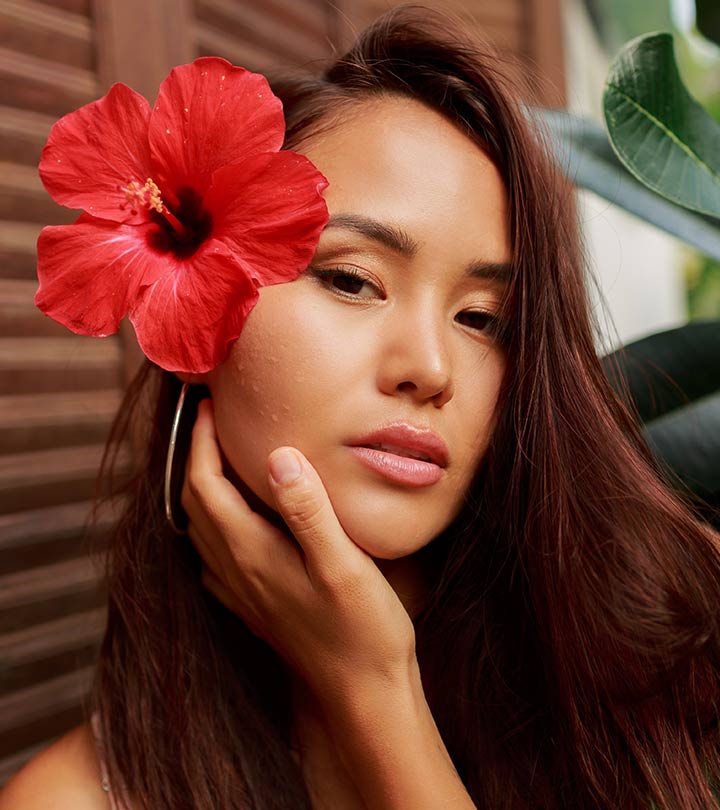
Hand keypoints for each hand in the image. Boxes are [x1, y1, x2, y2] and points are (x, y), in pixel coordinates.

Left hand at [180, 398, 417, 703]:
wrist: (361, 693)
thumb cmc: (362, 630)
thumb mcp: (345, 565)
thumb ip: (309, 510)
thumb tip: (279, 455)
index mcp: (253, 552)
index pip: (205, 485)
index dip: (201, 441)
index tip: (208, 404)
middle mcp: (236, 570)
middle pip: (194, 503)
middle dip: (194, 455)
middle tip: (211, 420)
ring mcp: (241, 591)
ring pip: (200, 529)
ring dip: (199, 488)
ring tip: (218, 457)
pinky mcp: (253, 606)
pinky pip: (214, 556)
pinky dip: (212, 524)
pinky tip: (231, 520)